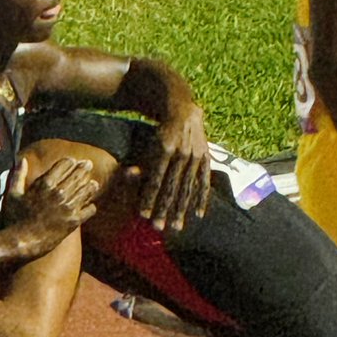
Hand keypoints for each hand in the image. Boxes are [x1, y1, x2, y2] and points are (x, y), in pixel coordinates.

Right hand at [3, 157, 97, 252]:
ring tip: (94, 184)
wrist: (20, 242)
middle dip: (84, 168)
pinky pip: (88, 210)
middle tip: (89, 165)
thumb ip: (18, 175)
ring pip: (85, 191)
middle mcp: (58, 193)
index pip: (63, 165)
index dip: (70, 162)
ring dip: (90, 186)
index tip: (74, 162)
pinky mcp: (73, 222)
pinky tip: (90, 206)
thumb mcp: (12, 193)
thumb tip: (22, 159)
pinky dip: (90, 207)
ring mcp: (67, 207)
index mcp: (44, 184)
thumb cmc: (13, 218)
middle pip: (77, 175)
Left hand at [138, 102, 210, 230]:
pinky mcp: (206, 158)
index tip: (143, 215)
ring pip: (188, 188)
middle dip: (164, 209)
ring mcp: (196, 156)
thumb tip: (130, 173)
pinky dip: (202, 199)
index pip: (155, 179)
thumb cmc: (158, 130)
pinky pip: (204, 182)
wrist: (181, 108)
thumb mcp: (146, 141)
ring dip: (182, 210)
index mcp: (164, 148)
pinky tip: (198, 215)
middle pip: (172, 188)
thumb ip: (141, 158)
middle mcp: (181, 153)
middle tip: (159, 228)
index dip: (149, 198)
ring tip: (177, 227)